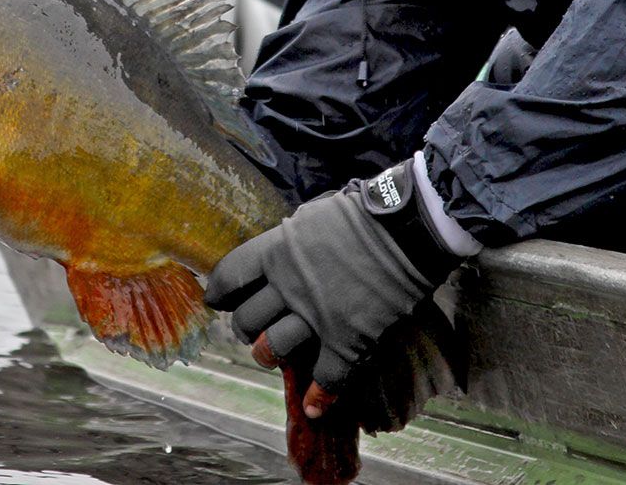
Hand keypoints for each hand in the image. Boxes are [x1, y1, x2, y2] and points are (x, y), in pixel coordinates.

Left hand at [204, 161, 458, 417]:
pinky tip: (314, 408)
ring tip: (274, 356)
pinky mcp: (347, 340)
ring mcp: (316, 315)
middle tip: (254, 330)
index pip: (230, 276)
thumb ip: (287, 241)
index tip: (218, 300)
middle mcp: (289, 286)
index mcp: (276, 250)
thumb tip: (274, 256)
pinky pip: (325, 378)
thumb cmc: (360, 216)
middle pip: (248, 320)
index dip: (220, 292)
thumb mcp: (310, 217)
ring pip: (273, 350)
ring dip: (270, 356)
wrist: (407, 229)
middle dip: (246, 329)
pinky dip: (319, 398)